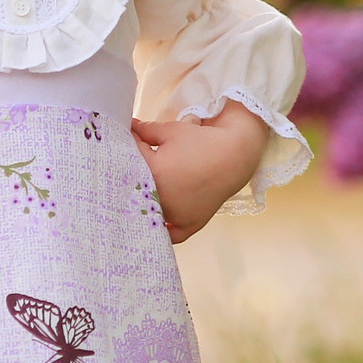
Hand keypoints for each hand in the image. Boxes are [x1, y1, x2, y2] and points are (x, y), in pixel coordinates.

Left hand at [134, 103, 269, 243]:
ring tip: (138, 190)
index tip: (127, 143)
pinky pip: (171, 235)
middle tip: (130, 165)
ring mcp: (175, 215)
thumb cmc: (201, 141)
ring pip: (147, 214)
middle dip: (129, 176)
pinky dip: (161, 231)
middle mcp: (161, 199)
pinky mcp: (190, 224)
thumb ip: (144, 131)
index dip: (127, 148)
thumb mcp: (169, 131)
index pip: (127, 160)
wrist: (235, 155)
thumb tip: (127, 127)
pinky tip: (153, 224)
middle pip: (133, 190)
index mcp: (152, 174)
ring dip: (141, 203)